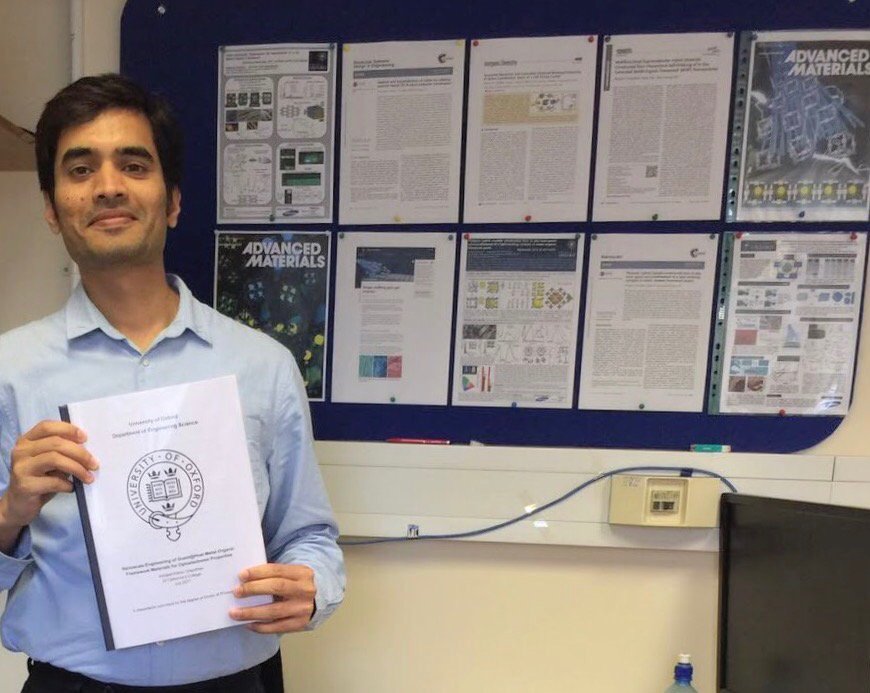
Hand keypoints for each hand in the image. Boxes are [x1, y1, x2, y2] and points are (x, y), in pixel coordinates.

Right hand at [0, 421, 97, 550]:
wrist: (19, 505)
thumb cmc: (39, 479)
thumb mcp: (50, 462)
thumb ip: (62, 451)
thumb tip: (88, 448)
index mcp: (27, 440)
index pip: (47, 426)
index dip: (68, 429)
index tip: (85, 438)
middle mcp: (21, 451)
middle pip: (55, 443)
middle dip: (80, 453)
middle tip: (94, 464)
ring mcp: (21, 468)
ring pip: (55, 459)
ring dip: (77, 468)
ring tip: (88, 477)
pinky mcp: (25, 485)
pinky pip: (53, 481)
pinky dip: (67, 484)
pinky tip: (71, 488)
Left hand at [229, 563, 315, 633]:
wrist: (321, 600)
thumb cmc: (298, 585)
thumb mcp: (292, 574)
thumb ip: (275, 575)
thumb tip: (246, 580)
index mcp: (302, 573)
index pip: (277, 570)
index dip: (258, 572)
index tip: (241, 575)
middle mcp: (304, 590)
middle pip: (277, 587)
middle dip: (254, 589)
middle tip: (236, 592)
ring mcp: (303, 608)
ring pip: (275, 611)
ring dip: (252, 612)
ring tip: (235, 613)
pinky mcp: (300, 624)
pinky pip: (277, 627)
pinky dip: (261, 627)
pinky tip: (249, 624)